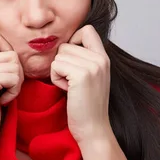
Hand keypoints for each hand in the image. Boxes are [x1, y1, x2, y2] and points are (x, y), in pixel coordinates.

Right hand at [0, 32, 24, 152]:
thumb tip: (16, 53)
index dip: (8, 50)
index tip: (6, 71)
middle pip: (11, 53)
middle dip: (16, 73)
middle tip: (5, 90)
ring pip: (15, 65)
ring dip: (15, 84)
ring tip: (2, 97)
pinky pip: (14, 78)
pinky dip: (14, 92)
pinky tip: (1, 102)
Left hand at [50, 25, 110, 143]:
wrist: (93, 129)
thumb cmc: (86, 105)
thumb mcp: (91, 76)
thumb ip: (84, 58)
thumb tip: (65, 43)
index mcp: (104, 57)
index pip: (87, 30)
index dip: (73, 40)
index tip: (71, 59)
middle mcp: (101, 58)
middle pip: (65, 45)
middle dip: (62, 63)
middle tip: (72, 82)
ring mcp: (92, 66)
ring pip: (58, 56)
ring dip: (58, 72)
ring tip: (71, 88)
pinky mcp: (81, 75)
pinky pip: (55, 66)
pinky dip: (56, 79)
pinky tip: (67, 91)